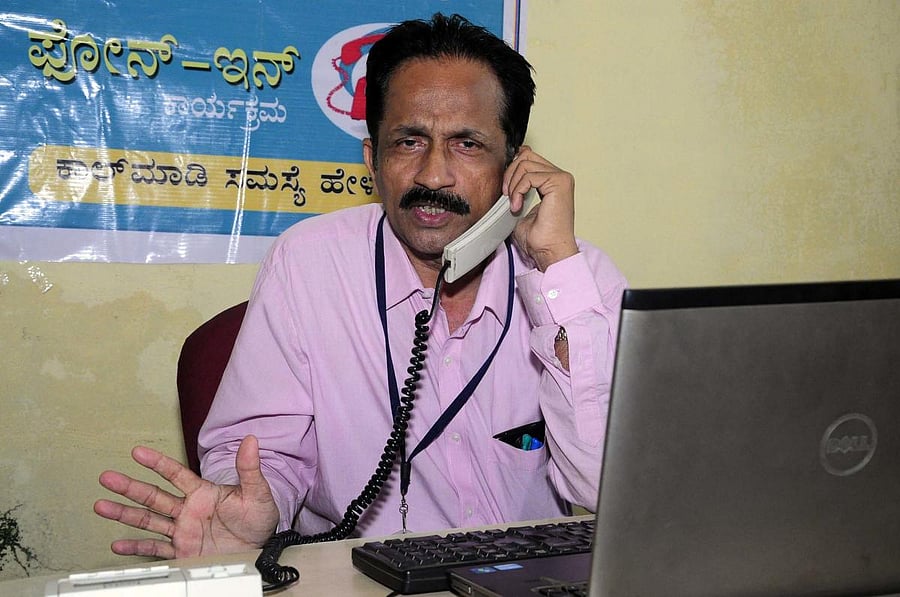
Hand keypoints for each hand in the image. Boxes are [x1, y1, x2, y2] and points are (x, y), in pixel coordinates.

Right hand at [94, 435, 278, 558]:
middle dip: (130, 487)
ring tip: (102, 506)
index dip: (157, 463)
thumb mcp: (257, 492)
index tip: (137, 452)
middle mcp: (188, 510)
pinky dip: (137, 548)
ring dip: (125, 514)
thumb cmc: (258, 518)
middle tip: (107, 477)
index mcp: (202, 492)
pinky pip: (156, 549)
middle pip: (153, 496)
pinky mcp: (183, 551)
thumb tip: (251, 440)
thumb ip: (249, 468)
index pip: (175, 474)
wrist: (261, 548)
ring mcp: (183, 531)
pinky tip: (119, 543)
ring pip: (148, 520)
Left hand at [503, 146, 578, 271]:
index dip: (512, 170)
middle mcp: (560, 177)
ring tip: (513, 203)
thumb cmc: (539, 238)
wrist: (549, 252)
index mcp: (553, 181)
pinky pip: (529, 175)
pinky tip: (518, 206)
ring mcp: (562, 178)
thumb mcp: (520, 207)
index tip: (506, 191)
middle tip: (506, 195)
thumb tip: (506, 177)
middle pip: (526, 155)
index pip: (528, 158)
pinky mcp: (559, 183)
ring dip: (513, 184)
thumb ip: (517, 190)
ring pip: (525, 163)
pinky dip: (518, 190)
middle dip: (510, 173)